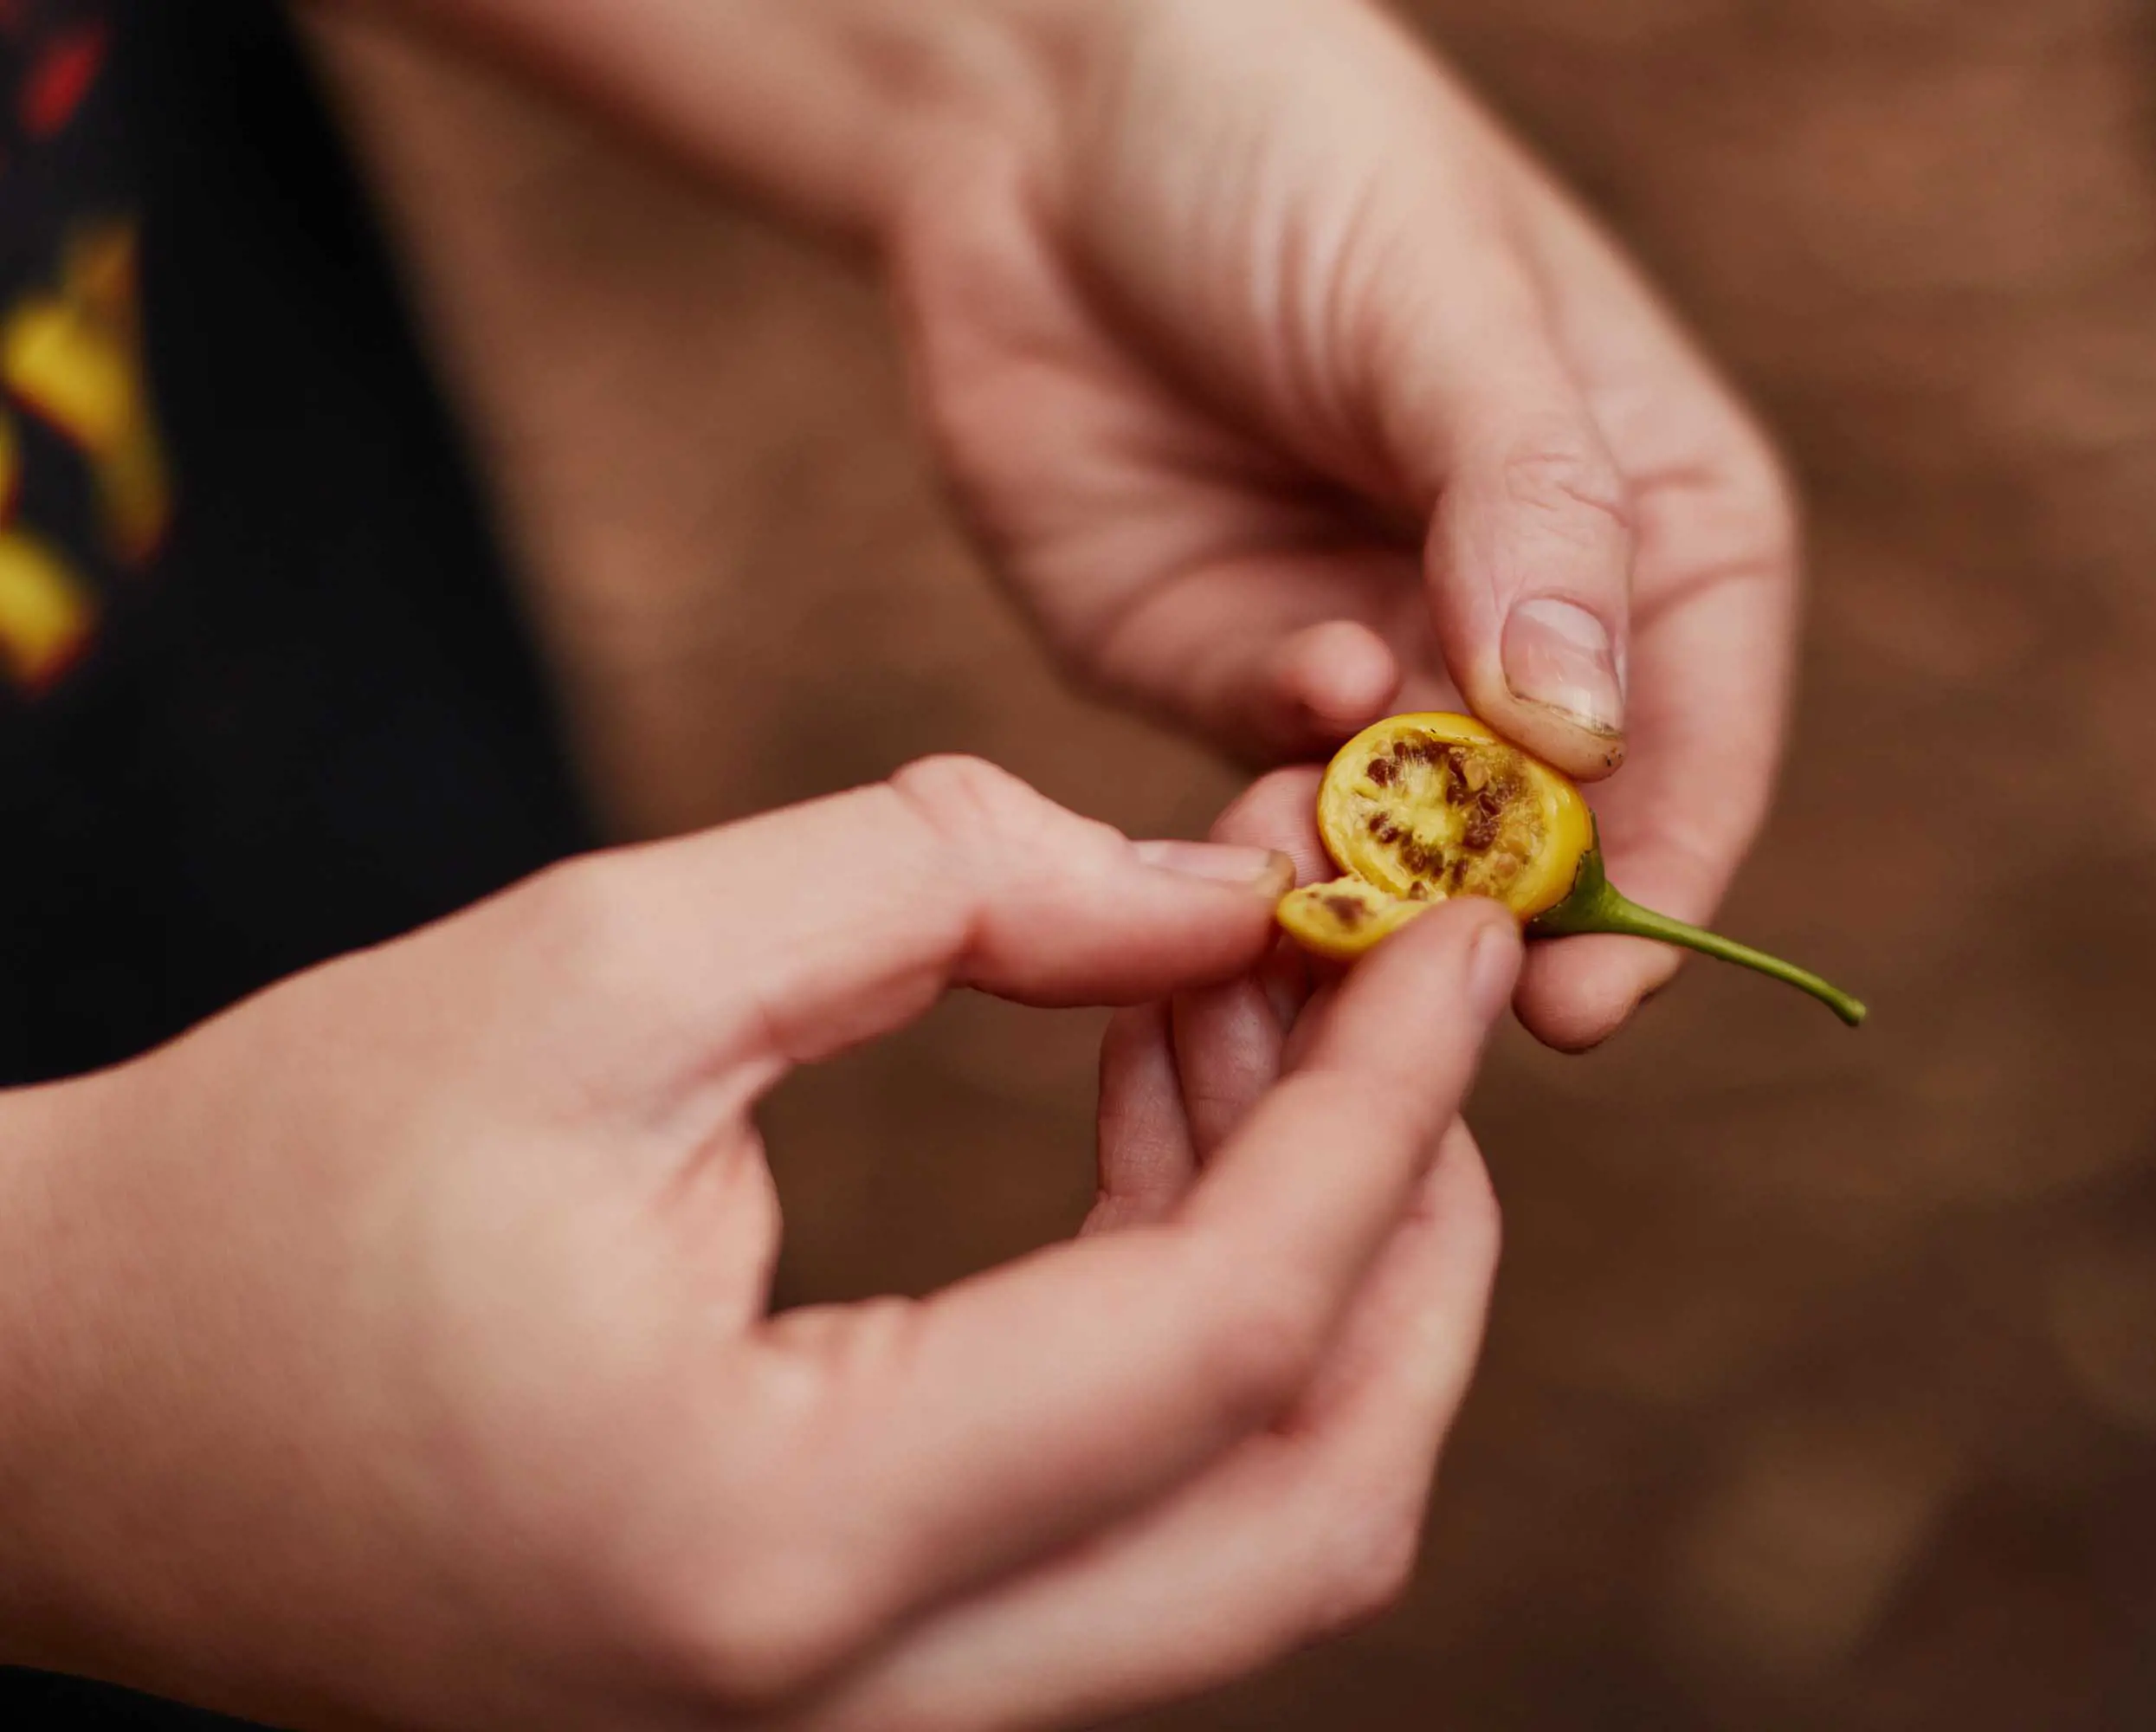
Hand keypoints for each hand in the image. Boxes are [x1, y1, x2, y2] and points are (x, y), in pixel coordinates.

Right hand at [0, 758, 1518, 1728]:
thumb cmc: (284, 1184)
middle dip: (1414, 1231)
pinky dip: (1198, 1320)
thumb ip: (939, 890)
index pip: (1224, 1338)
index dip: (1381, 1109)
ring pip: (1247, 1539)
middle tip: (1404, 985)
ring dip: (1312, 1262)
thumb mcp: (598, 966)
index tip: (1451, 918)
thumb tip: (1210, 893)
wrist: (78, 1410)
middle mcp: (854, 1712)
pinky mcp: (863, 1681)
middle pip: (1310, 1513)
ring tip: (1241, 996)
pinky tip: (1156, 1107)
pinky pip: (1133, 1524)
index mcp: (775, 1545)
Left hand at [886, 0, 1799, 1049]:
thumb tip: (1584, 736)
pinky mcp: (1226, 684)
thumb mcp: (1443, 309)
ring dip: (1368, 883)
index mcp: (1649, 516)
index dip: (1662, 871)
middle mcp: (1525, 615)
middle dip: (1497, 913)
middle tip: (1435, 976)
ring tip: (1317, 864)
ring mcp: (1375, 659)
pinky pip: (1264, 807)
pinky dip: (1264, 830)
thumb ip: (1527, 510)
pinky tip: (1253, 784)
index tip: (1599, 988)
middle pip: (1553, 830)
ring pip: (1402, 848)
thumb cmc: (1292, 157)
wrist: (1037, 119)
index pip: (1701, 733)